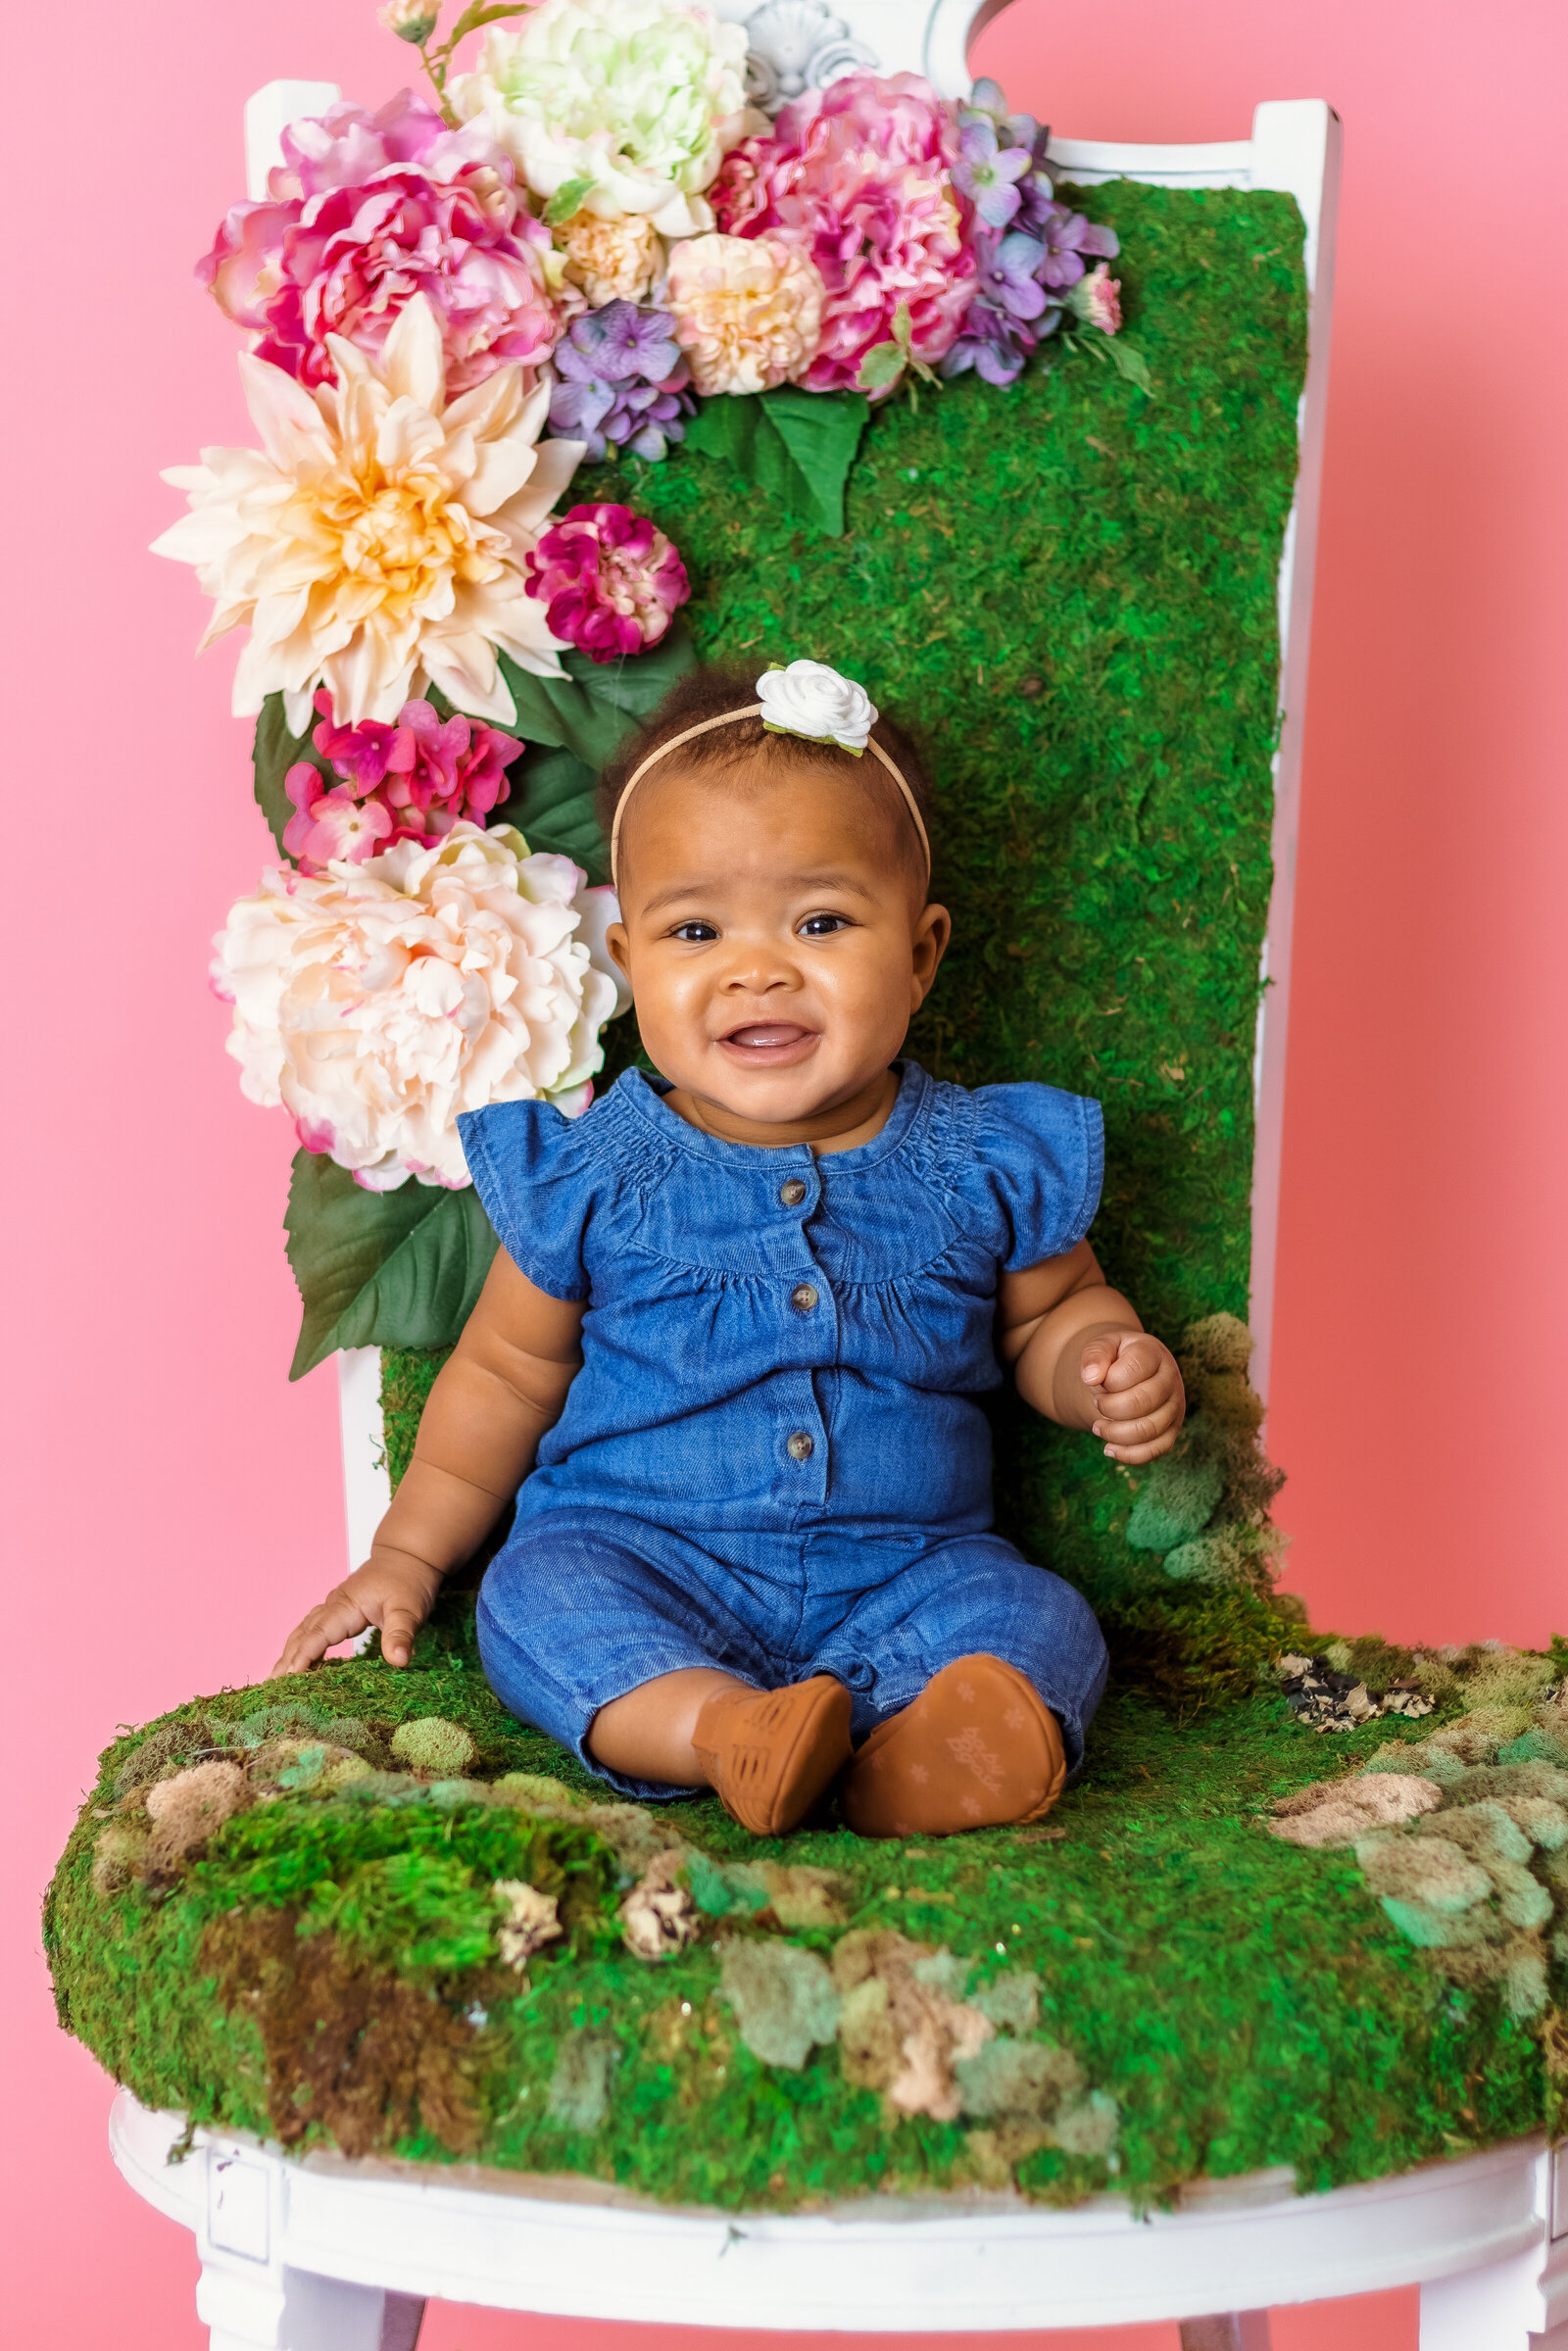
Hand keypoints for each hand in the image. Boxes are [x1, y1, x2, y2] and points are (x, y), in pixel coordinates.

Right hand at [271, 1551, 443, 1677]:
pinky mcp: (339, 1611)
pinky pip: (313, 1630)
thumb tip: (398, 1661)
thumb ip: (402, 1634)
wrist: (408, 1555)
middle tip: (270, 1688)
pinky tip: (299, 1661)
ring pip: (304, 1632)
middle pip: (303, 1635)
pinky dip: (302, 1646)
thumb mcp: (409, 1609)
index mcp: (346, 1606)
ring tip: (276, 1679)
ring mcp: (334, 1607)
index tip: (286, 1679)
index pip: (317, 1636)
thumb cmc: (409, 1580)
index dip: (301, 1658)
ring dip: (289, 1654)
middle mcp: (334, 1606)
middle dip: (286, 1661)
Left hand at [1079, 1330, 1183, 1464]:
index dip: (1109, 1381)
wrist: (1131, 1373)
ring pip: (1149, 1430)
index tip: (1096, 1382)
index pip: (1135, 1369)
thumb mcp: (1103, 1346)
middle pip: (1143, 1402)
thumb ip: (1094, 1355)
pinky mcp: (1171, 1431)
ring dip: (1114, 1433)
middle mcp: (1170, 1381)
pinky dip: (1129, 1454)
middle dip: (1109, 1408)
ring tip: (1097, 1426)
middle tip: (1097, 1404)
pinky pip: (1156, 1450)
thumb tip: (1090, 1377)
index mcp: (1154, 1354)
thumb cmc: (1116, 1359)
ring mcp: (1175, 1408)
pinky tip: (1109, 1448)